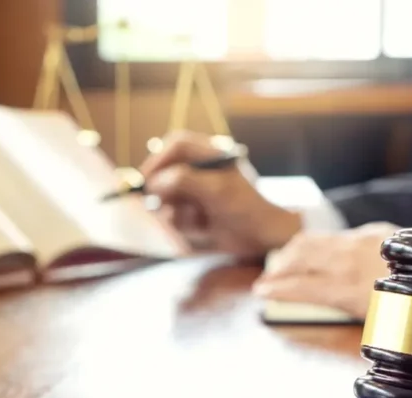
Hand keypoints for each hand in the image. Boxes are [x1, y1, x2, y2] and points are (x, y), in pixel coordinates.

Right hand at [139, 131, 300, 256]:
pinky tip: (202, 228)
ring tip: (198, 220)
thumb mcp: (217, 190)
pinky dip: (183, 223)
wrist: (264, 238)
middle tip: (162, 205)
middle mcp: (201, 169)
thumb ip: (184, 180)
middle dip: (164, 190)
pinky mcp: (195, 211)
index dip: (159, 159)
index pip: (176, 145)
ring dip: (176, 210)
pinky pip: (175, 215)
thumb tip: (155, 182)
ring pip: (168, 196)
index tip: (147, 178)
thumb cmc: (247, 209)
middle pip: (166, 171)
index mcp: (212, 153)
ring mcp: (197, 191)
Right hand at [252, 222, 399, 317]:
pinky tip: (318, 251)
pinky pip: (336, 236)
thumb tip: (321, 305)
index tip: (262, 293)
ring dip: (293, 252)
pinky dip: (318, 244)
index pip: (300, 286)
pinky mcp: (374, 232)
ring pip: (314, 240)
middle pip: (300, 257)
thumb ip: (347, 308)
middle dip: (279, 269)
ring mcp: (361, 242)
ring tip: (283, 263)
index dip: (276, 290)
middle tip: (267, 280)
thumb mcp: (378, 320)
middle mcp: (350, 261)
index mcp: (348, 288)